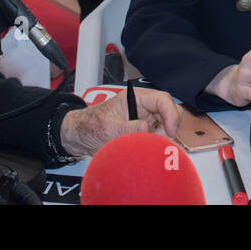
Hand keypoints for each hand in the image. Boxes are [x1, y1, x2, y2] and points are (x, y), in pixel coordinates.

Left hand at [58, 88, 180, 156]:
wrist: (79, 136)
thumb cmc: (90, 125)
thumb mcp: (107, 127)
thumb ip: (127, 128)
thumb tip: (146, 128)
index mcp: (136, 98)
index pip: (162, 99)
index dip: (170, 114)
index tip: (170, 131)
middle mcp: (144, 107)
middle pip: (169, 113)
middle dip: (168, 129)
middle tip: (159, 144)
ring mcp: (145, 119)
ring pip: (166, 127)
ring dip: (163, 139)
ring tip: (150, 150)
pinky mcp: (143, 132)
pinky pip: (157, 137)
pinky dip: (157, 145)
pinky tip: (149, 152)